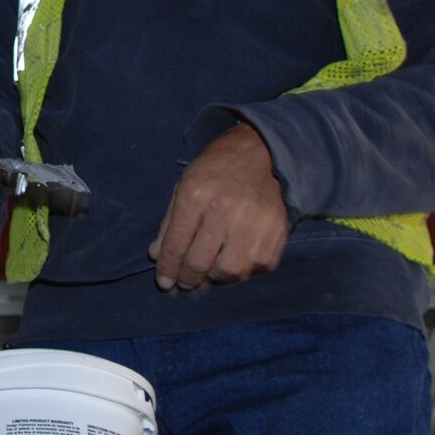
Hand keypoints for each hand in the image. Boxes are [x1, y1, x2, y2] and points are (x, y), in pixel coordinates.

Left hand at [149, 124, 288, 291]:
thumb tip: (156, 255)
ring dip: (217, 278)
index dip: (168, 268)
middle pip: (201, 262)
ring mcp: (254, 220)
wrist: (262, 151)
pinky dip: (245, 271)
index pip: (176, 244)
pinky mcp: (277, 229)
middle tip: (186, 283)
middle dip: (189, 279)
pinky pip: (259, 266)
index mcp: (196, 194)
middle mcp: (225, 208)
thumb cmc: (216, 169)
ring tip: (210, 273)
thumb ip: (169, 223)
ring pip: (231, 270)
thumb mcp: (184, 185)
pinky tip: (234, 262)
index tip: (165, 282)